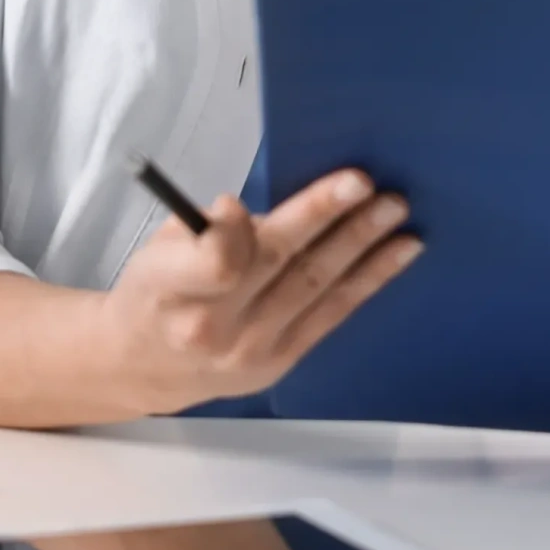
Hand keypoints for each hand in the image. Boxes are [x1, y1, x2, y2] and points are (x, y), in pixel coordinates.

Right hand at [101, 169, 421, 415]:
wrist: (147, 367)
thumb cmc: (161, 289)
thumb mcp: (159, 250)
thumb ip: (196, 230)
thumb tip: (235, 212)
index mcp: (166, 288)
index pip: (206, 263)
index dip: (227, 234)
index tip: (239, 204)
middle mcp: (209, 325)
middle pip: (273, 262)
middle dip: (320, 217)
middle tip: (362, 182)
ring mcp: (249, 348)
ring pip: (313, 285)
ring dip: (359, 242)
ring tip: (394, 207)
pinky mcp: (280, 360)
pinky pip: (333, 312)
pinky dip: (371, 278)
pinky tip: (403, 248)